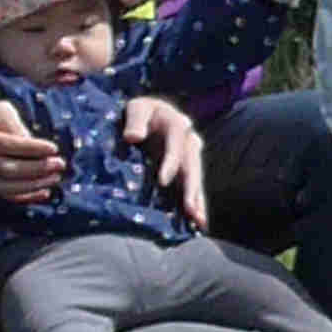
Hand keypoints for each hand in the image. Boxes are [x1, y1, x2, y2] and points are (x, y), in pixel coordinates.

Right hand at [0, 100, 65, 205]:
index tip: (53, 148)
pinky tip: (45, 192)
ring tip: (55, 177)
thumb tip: (35, 146)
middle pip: (6, 169)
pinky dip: (26, 197)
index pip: (5, 144)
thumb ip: (15, 125)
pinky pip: (4, 196)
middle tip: (59, 164)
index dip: (31, 148)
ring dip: (34, 185)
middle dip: (36, 169)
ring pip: (5, 187)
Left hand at [121, 95, 205, 224]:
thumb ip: (135, 120)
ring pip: (196, 178)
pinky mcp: (186, 168)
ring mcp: (189, 156)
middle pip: (192, 165)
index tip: (162, 181)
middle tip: (189, 209)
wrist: (150, 114)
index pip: (176, 144)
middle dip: (191, 188)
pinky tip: (198, 222)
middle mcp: (188, 140)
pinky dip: (196, 203)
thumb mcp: (136, 108)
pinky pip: (193, 186)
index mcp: (177, 123)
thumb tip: (132, 137)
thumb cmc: (141, 111)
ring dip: (198, 200)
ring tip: (199, 221)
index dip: (171, 162)